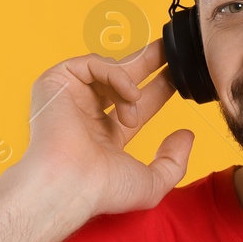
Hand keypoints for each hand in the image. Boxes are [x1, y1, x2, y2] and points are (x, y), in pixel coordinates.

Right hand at [2, 39, 193, 221]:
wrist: (70, 182)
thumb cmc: (103, 189)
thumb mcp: (152, 182)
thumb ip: (175, 161)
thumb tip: (186, 135)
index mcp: (104, 136)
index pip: (135, 105)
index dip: (158, 89)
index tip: (178, 77)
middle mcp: (85, 115)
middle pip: (121, 79)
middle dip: (148, 63)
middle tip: (171, 52)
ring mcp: (70, 97)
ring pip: (107, 70)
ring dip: (130, 83)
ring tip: (135, 100)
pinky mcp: (56, 82)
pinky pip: (92, 63)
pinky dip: (115, 74)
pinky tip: (129, 93)